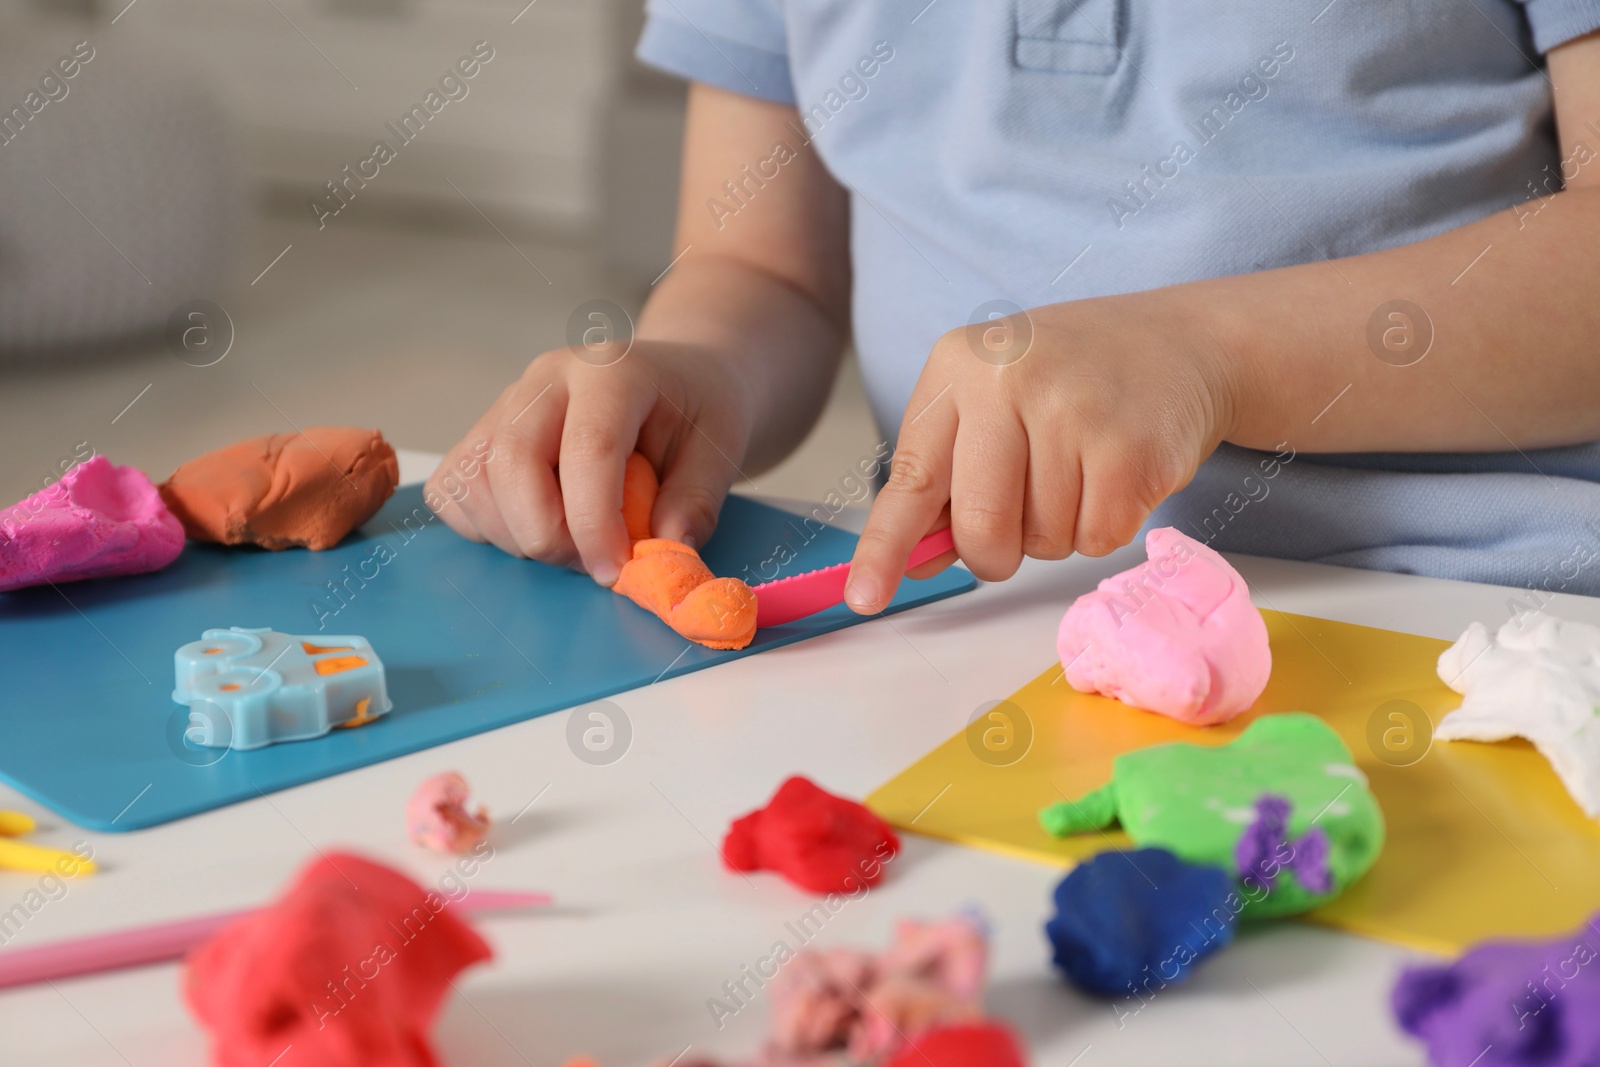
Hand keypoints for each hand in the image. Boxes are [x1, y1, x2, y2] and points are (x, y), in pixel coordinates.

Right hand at [427, 340, 752, 585]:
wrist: (675, 381)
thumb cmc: (697, 411)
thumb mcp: (722, 449)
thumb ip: (696, 503)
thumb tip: (662, 553)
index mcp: (612, 371)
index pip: (587, 449)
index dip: (595, 523)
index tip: (614, 571)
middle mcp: (547, 378)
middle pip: (512, 464)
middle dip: (549, 536)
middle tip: (596, 562)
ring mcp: (506, 402)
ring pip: (475, 481)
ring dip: (519, 535)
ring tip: (575, 540)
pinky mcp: (482, 432)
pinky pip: (455, 490)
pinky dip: (487, 527)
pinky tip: (539, 525)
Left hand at [845, 290, 1237, 612]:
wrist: (1181, 343)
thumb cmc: (1071, 380)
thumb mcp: (993, 402)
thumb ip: (947, 478)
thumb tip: (914, 561)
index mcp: (959, 366)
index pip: (912, 478)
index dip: (885, 546)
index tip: (864, 596)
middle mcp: (1009, 380)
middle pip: (980, 529)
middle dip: (995, 551)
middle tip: (1021, 518)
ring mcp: (1074, 412)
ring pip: (1041, 542)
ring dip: (1058, 530)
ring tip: (1081, 467)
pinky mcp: (1131, 450)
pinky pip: (1096, 540)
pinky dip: (1104, 526)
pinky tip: (1115, 474)